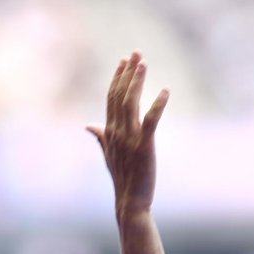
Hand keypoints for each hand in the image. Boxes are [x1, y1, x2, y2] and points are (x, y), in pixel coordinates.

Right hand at [87, 52, 169, 223]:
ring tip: (144, 63)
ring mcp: (130, 138)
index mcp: (110, 131)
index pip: (112, 98)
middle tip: (136, 53)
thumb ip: (101, 137)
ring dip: (137, 81)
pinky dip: (157, 104)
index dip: (118, 78)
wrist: (130, 200)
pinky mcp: (144, 146)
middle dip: (127, 73)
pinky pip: (151, 121)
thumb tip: (88, 125)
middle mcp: (117, 131)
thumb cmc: (122, 178)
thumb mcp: (109, 154)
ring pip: (131, 103)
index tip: (124, 61)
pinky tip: (165, 91)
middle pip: (120, 95)